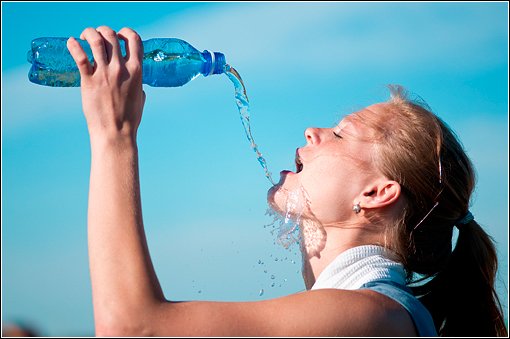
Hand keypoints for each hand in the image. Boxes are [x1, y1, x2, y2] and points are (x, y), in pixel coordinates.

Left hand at [67, 26, 145, 142]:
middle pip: (112, 35)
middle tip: (97, 37)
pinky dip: (73, 45)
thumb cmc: (129, 120)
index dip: (126, 32)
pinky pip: (79, 56)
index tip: (120, 36)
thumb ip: (138, 86)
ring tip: (84, 36)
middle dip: (104, 31)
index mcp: (136, 72)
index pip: (134, 40)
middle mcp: (121, 69)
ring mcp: (104, 74)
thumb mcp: (140, 99)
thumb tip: (137, 84)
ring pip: (96, 40)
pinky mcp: (89, 81)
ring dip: (89, 33)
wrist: (115, 133)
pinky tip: (71, 43)